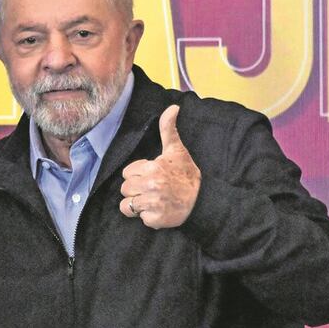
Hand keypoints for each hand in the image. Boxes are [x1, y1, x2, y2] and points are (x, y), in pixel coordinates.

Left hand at [119, 105, 200, 228]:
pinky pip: (140, 219)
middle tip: (151, 189)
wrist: (203, 201)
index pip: (127, 173)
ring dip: (137, 205)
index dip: (137, 174)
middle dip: (135, 190)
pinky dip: (148, 217)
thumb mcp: (177, 151)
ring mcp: (152, 204)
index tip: (151, 175)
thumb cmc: (187, 175)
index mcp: (152, 168)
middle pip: (125, 189)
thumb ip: (168, 129)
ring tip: (151, 200)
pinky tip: (158, 210)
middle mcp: (150, 186)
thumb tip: (173, 107)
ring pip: (127, 206)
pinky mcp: (155, 220)